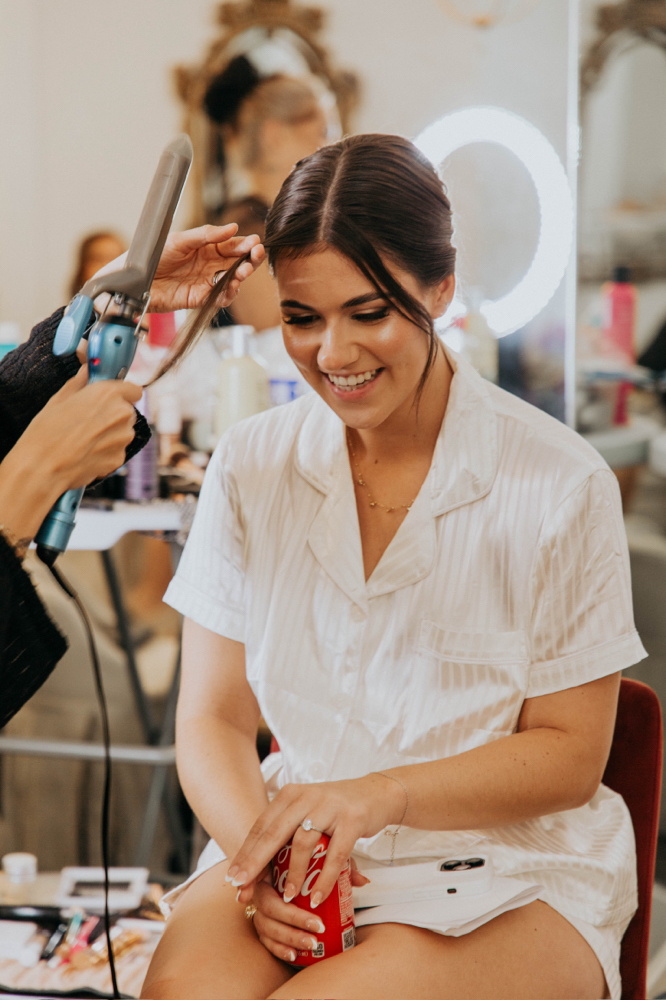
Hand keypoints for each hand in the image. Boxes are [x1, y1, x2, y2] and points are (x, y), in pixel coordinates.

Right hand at [0, 366, 142, 541]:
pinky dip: (106, 451)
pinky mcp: (119, 458)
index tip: (112, 398)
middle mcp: (122, 414)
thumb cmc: (46, 431)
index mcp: (108, 394)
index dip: (123, 394)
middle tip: (90, 420)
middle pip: (128, 411)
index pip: (133, 390)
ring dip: (111, 434)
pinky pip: (117, 451)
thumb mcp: (59, 399)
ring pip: (123, 432)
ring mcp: (123, 438)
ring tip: (84, 439)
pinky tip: (85, 453)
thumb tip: (86, 371)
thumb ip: (79, 383)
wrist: (42, 466)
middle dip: (114, 414)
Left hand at [94, 223, 264, 312]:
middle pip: (237, 262)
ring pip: (233, 279)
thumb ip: (206, 235)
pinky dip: (229, 292)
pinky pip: (221, 297)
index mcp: (207, 248)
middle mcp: (210, 265)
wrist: (137, 280)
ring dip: (242, 275)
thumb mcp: (180, 240)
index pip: (232, 245)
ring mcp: (207, 282)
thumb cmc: (154, 256)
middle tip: (256, 254)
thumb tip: (232, 228)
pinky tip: (231, 286)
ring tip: (244, 270)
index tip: (255, 242)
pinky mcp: (202, 298)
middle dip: (250, 258)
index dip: (245, 244)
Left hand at [229, 775, 403, 909]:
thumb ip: (288, 839)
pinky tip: (317, 897)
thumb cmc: (335, 810)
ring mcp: (329, 806)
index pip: (262, 826)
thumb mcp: (308, 814)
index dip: (246, 853)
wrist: (376, 793)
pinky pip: (335, 854)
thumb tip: (264, 879)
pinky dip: (325, 878)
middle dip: (255, 863)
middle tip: (242, 888)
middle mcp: (306, 797)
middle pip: (274, 834)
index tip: (232, 878)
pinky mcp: (351, 819)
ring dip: (294, 875)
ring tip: (289, 898)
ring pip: (303, 844)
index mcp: (290, 795)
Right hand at [240, 862, 368, 963]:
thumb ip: (340, 865)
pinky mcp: (262, 926)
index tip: (298, 899)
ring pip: (267, 926)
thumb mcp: (325, 857)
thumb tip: (362, 880)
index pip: (268, 873)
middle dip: (294, 918)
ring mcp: (260, 908)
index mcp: (271, 864)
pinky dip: (278, 948)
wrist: (295, 871)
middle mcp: (262, 887)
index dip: (282, 889)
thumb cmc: (308, 862)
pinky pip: (265, 940)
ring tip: (311, 943)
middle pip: (269, 905)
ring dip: (289, 936)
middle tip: (318, 926)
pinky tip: (293, 954)